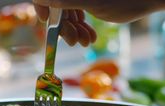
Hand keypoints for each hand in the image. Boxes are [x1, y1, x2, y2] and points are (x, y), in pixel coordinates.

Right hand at [33, 0, 164, 45]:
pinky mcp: (90, 1)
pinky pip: (78, 12)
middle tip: (75, 42)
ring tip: (87, 41)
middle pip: (57, 6)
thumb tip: (40, 0)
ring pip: (68, 12)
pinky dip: (82, 27)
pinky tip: (90, 38)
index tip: (45, 23)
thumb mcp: (92, 3)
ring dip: (74, 30)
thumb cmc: (125, 1)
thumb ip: (64, 1)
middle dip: (65, 26)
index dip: (42, 7)